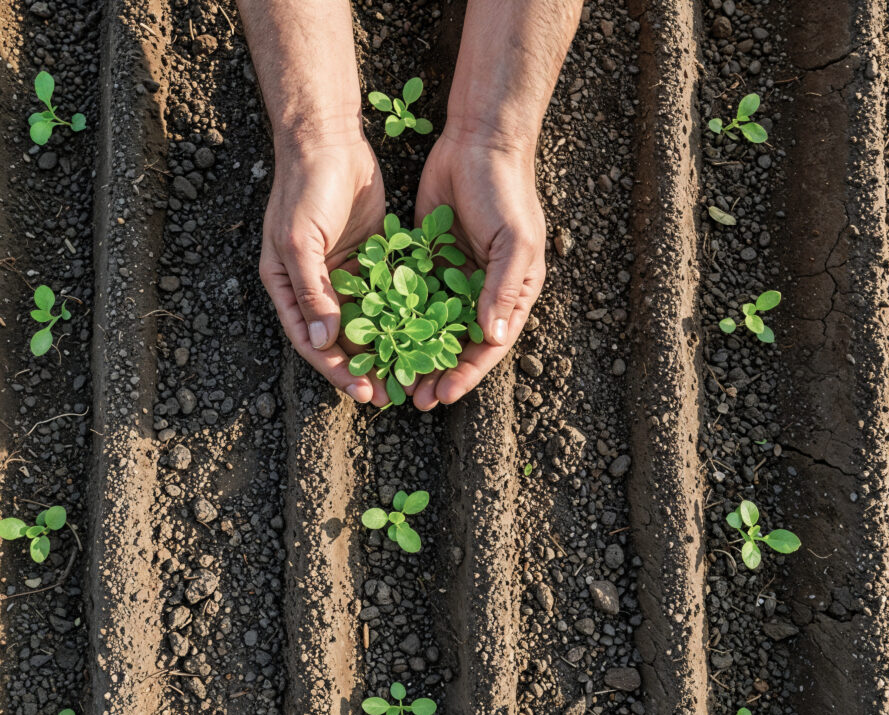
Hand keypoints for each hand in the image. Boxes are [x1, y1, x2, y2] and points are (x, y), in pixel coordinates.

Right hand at [259, 135, 390, 405]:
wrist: (328, 140)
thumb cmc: (303, 189)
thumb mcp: (300, 241)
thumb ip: (312, 291)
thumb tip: (324, 342)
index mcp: (287, 287)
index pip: (311, 341)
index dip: (335, 369)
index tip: (362, 392)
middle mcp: (314, 286)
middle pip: (339, 338)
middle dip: (364, 366)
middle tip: (391, 395)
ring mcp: (344, 273)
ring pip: (366, 321)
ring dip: (386, 347)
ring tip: (410, 373)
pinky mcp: (371, 258)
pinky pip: (386, 294)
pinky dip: (400, 315)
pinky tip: (422, 334)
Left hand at [409, 131, 546, 409]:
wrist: (479, 142)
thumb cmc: (506, 191)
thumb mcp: (513, 241)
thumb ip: (502, 289)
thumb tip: (492, 338)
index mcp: (512, 293)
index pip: (489, 345)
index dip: (467, 373)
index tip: (444, 394)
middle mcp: (481, 291)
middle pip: (456, 342)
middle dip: (435, 371)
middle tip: (412, 397)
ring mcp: (452, 275)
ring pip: (429, 324)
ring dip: (412, 350)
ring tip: (390, 375)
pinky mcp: (425, 258)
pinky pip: (408, 294)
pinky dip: (394, 315)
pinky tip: (375, 335)